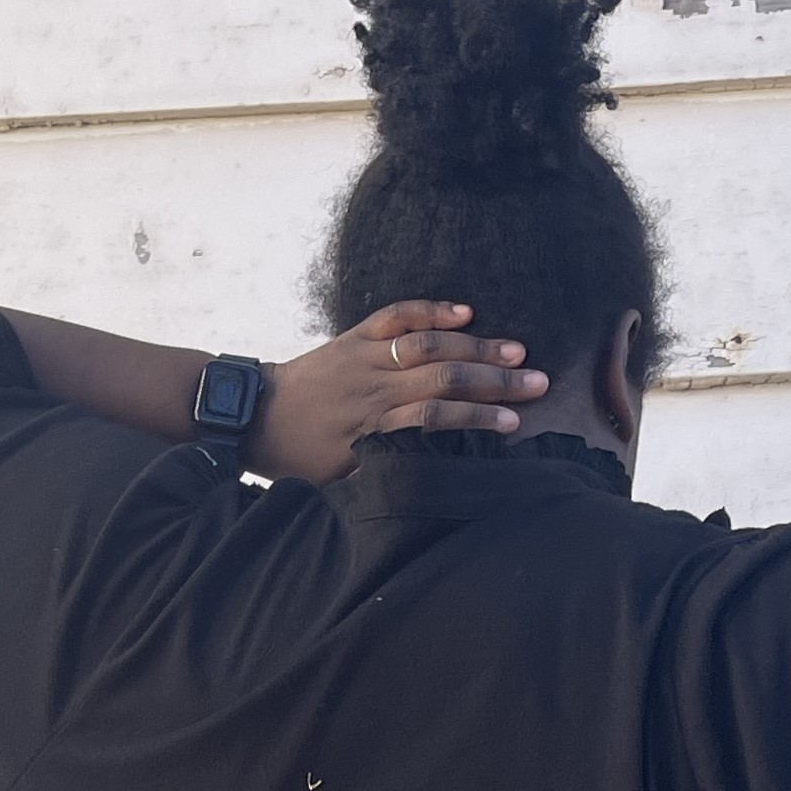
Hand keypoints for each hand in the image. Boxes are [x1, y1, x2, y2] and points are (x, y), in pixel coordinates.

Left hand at [250, 303, 547, 483]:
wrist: (253, 415)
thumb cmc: (297, 456)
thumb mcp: (338, 479)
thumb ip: (382, 472)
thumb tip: (429, 477)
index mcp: (371, 427)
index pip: (436, 418)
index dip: (477, 419)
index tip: (513, 424)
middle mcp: (373, 387)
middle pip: (444, 378)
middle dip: (494, 381)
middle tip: (536, 382)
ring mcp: (364, 356)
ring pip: (428, 345)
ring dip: (476, 346)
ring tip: (516, 350)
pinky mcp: (354, 336)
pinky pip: (397, 316)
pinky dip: (431, 310)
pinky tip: (465, 311)